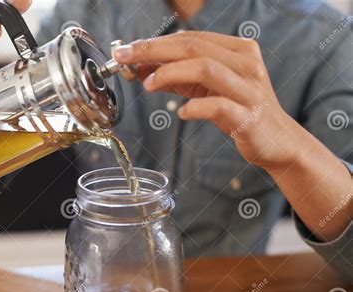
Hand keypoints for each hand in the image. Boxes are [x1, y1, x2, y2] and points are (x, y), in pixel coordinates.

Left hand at [114, 31, 297, 170]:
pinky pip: (218, 106)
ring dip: (171, 73)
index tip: (126, 50)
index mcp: (237, 50)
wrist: (276, 141)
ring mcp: (249, 89)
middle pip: (195, 47)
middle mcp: (246, 64)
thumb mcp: (206, 88)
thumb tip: (140, 68)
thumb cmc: (238, 111)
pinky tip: (181, 113)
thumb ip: (178, 76)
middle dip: (154, 50)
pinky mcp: (249, 116)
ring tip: (148, 84)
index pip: (190, 38)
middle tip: (125, 57)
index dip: (155, 42)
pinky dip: (194, 108)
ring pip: (207, 69)